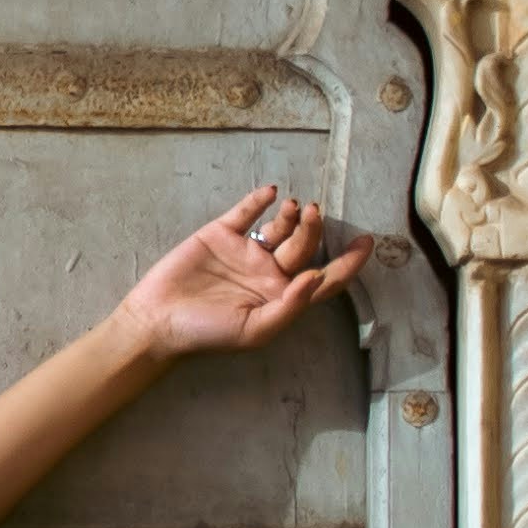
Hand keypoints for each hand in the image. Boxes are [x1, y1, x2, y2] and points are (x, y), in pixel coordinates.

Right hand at [115, 187, 374, 364]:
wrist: (158, 320)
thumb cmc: (206, 334)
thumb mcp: (254, 331)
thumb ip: (290, 307)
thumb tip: (317, 278)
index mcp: (280, 297)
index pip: (325, 278)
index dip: (349, 263)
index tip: (368, 243)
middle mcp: (267, 273)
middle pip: (305, 246)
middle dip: (315, 229)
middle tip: (313, 214)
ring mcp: (245, 252)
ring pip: (281, 226)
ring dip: (294, 215)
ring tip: (297, 208)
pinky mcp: (221, 235)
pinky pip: (246, 212)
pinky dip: (260, 200)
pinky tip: (271, 193)